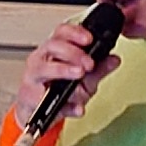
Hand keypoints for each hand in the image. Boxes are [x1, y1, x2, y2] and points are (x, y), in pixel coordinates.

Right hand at [13, 17, 117, 131]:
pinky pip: (48, 101)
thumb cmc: (59, 89)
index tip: (89, 39)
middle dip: (73, 52)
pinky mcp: (31, 98)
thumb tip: (114, 59)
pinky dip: (66, 106)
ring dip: (63, 70)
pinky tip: (77, 108)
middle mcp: (41, 59)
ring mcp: (33, 77)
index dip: (75, 33)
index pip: (62, 32)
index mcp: (54, 50)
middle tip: (89, 62)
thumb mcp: (84, 79)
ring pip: (44, 68)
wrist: (39, 113)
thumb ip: (99, 69)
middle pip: (53, 46)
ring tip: (79, 74)